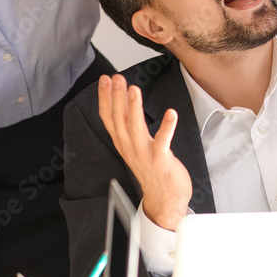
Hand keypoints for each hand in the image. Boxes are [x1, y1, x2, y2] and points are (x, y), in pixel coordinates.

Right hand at [97, 75, 191, 230]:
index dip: (105, 98)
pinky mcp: (161, 160)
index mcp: (123, 143)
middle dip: (117, 97)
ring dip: (134, 108)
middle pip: (119, 119)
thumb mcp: (135, 147)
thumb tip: (124, 105)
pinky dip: (167, 127)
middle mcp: (130, 148)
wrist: (164, 199)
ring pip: (135, 128)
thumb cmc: (153, 170)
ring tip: (134, 89)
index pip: (109, 117)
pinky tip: (171, 113)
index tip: (104, 79)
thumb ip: (129, 128)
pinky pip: (163, 142)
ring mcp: (144, 154)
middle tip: (116, 78)